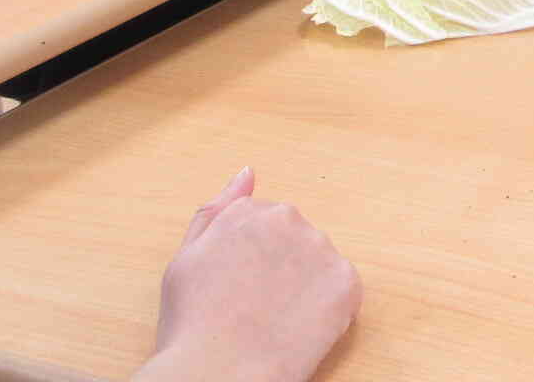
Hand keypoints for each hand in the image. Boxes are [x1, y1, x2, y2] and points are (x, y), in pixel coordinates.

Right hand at [135, 168, 360, 381]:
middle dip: (281, 269)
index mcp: (249, 212)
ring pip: (318, 265)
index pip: (263, 228)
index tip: (237, 289)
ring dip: (304, 287)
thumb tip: (247, 172)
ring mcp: (321, 250)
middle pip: (294, 241)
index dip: (250, 264)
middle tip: (254, 307)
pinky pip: (341, 292)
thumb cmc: (194, 324)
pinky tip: (299, 330)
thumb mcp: (186, 258)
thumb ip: (217, 209)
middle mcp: (290, 220)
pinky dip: (327, 311)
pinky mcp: (347, 283)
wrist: (219, 372)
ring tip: (274, 322)